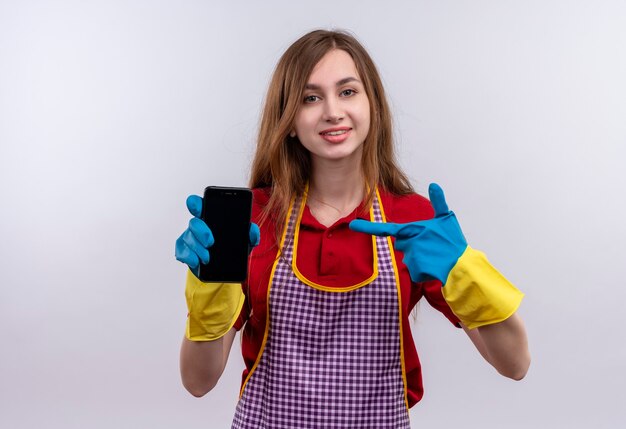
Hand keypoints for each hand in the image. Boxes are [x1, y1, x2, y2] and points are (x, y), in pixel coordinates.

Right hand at [175, 195, 260, 275]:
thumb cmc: (232, 248)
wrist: (224, 269)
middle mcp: (198, 226)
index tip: (198, 207)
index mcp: (211, 218)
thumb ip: (250, 233)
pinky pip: (182, 252)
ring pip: (188, 238)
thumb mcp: (244, 241)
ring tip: (208, 258)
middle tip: (211, 242)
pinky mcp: (185, 251)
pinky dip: (189, 257)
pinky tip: (197, 261)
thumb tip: (252, 230)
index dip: (196, 203)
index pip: (200, 205)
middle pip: (193, 222)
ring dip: (198, 248)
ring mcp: (190, 238)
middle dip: (201, 231)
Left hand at [349, 183, 466, 283]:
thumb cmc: (454, 241)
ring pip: (409, 257)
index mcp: (412, 230)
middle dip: (414, 244)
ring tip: (436, 256)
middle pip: (403, 243)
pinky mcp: (416, 272)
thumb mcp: (447, 218)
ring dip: (421, 257)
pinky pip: (415, 270)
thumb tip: (434, 184)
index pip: (385, 229)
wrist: (462, 266)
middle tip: (433, 245)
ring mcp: (411, 258)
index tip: (351, 225)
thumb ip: (439, 201)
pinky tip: (435, 267)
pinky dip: (424, 270)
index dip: (366, 227)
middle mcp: (408, 244)